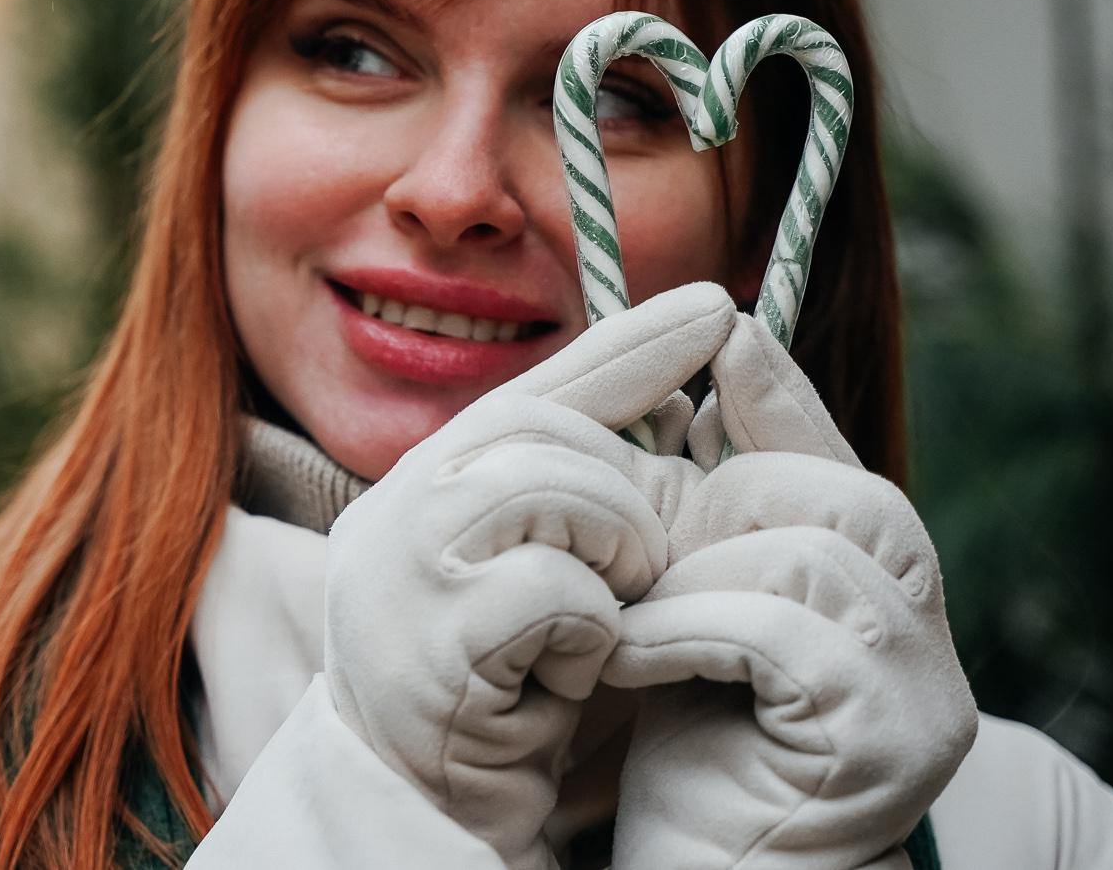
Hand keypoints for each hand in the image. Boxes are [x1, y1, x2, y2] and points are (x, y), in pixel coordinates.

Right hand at [322, 285, 734, 869]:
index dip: (632, 346)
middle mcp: (398, 503)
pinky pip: (554, 589)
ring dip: (614, 554)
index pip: (539, 387)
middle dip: (627, 493)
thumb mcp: (544, 572)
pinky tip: (571, 669)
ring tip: (610, 613)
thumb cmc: (499, 689)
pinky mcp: (428, 638)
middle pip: (548, 430)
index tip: (714, 306)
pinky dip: (590, 631)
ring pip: (552, 488)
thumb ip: (586, 493)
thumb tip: (677, 400)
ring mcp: (402, 566)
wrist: (420, 806)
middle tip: (642, 564)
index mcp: (428, 480)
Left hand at [601, 314, 978, 869]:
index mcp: (884, 598)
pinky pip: (781, 630)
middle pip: (844, 494)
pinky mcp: (887, 742)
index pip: (844, 467)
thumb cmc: (686, 751)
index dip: (783, 397)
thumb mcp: (690, 610)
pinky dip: (688, 630)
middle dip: (722, 504)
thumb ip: (708, 522)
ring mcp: (922, 695)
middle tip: (638, 562)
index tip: (724, 328)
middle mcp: (929, 642)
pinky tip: (633, 663)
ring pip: (807, 554)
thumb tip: (692, 394)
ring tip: (628, 625)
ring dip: (692, 579)